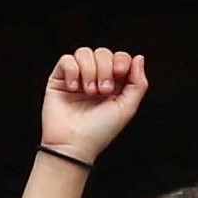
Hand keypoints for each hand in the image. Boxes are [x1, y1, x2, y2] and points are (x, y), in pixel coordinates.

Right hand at [39, 48, 148, 163]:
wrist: (73, 144)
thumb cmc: (100, 131)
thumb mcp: (127, 108)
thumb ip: (138, 83)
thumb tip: (139, 57)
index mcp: (114, 84)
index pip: (120, 57)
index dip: (121, 61)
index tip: (119, 74)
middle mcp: (95, 78)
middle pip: (103, 52)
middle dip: (104, 69)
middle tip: (102, 91)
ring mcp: (77, 77)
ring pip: (84, 52)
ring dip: (89, 70)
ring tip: (88, 91)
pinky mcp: (59, 79)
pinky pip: (66, 59)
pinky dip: (72, 71)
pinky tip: (73, 88)